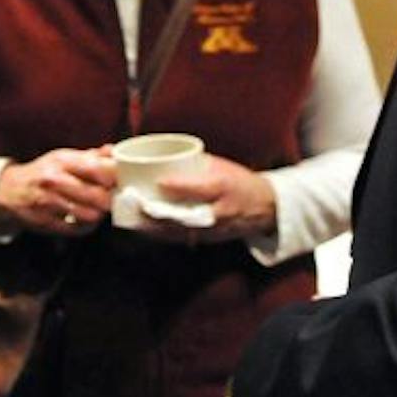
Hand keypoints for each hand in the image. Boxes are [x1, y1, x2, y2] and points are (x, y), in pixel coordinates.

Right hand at [0, 147, 115, 237]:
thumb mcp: (63, 157)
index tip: (119, 179)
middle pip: (99, 196)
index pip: (98, 169)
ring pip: (91, 215)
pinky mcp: (47, 223)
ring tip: (97, 208)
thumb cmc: (42, 173)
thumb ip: (91, 156)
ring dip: (99, 214)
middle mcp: (55, 181)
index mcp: (63, 161)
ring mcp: (50, 203)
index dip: (115, 177)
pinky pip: (78, 229)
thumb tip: (114, 151)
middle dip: (110, 199)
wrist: (10, 190)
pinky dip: (86, 226)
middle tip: (111, 197)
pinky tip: (84, 218)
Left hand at [131, 154, 276, 246]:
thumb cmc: (239, 181)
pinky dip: (159, 234)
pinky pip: (179, 238)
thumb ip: (192, 164)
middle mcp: (218, 212)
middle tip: (135, 202)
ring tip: (132, 215)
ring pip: (179, 230)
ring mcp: (212, 230)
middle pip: (185, 215)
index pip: (202, 188)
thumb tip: (157, 156)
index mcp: (224, 187)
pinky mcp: (206, 239)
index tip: (159, 181)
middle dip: (158, 211)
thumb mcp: (221, 166)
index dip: (180, 186)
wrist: (264, 208)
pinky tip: (142, 228)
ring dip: (153, 225)